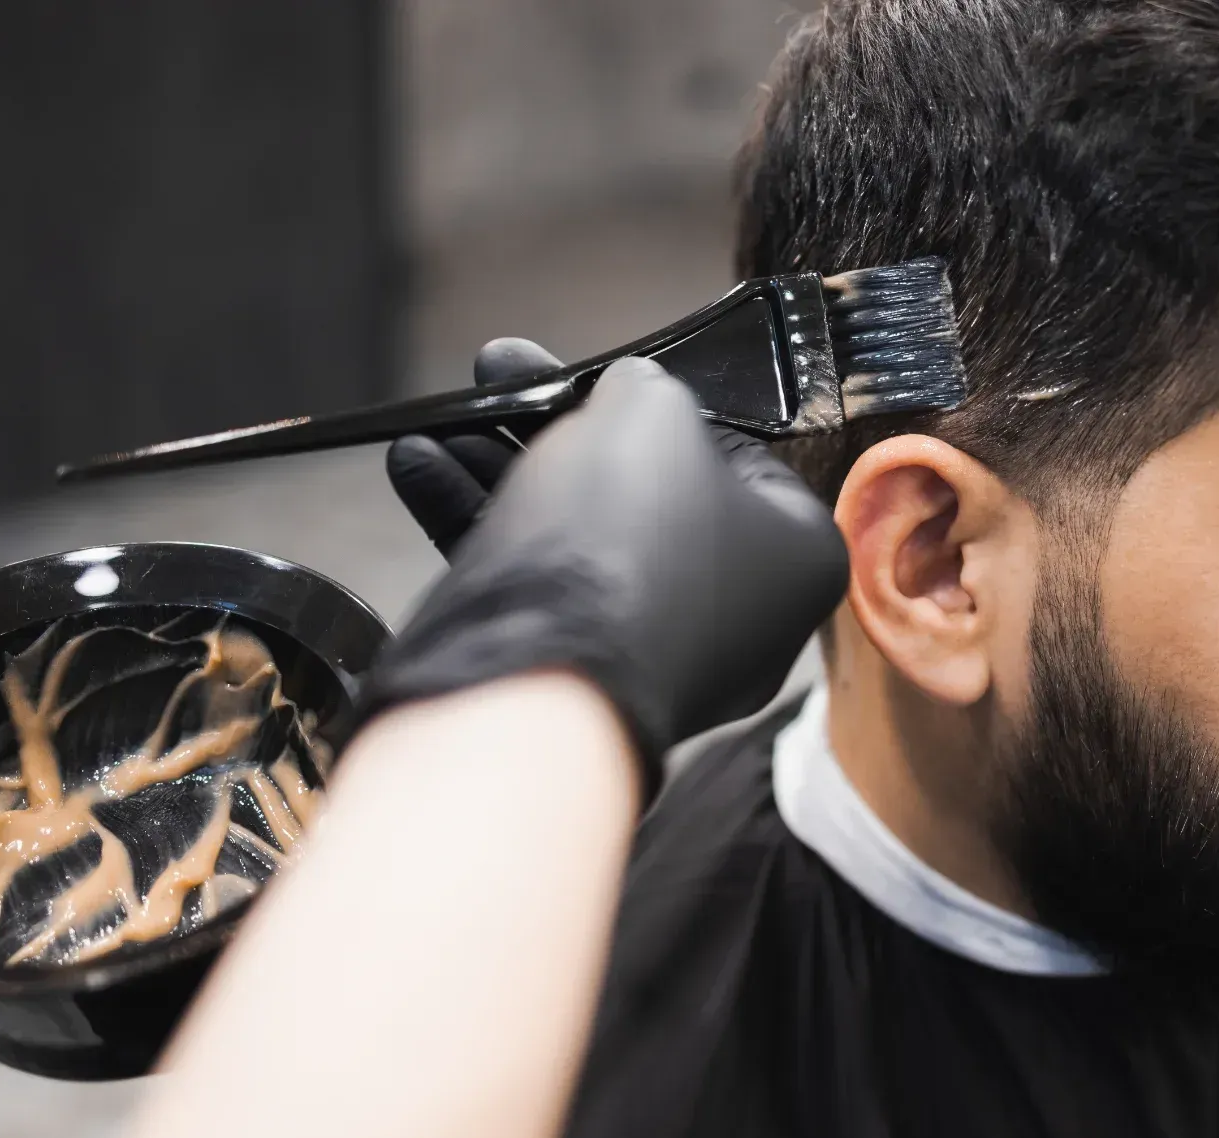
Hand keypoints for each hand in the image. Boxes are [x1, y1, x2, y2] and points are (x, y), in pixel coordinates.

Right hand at [358, 358, 848, 796]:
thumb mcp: (650, 411)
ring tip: (447, 417)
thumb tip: (627, 395)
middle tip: (506, 376)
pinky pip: (534, 581)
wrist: (541, 680)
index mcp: (798, 556)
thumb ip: (645, 388)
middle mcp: (739, 615)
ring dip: (500, 464)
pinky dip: (475, 519)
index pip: (740, 456)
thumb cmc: (627, 539)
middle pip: (644, 491)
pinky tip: (420, 466)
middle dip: (561, 426)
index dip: (668, 408)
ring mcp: (653, 652)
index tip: (610, 377)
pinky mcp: (575, 675)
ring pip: (576, 532)